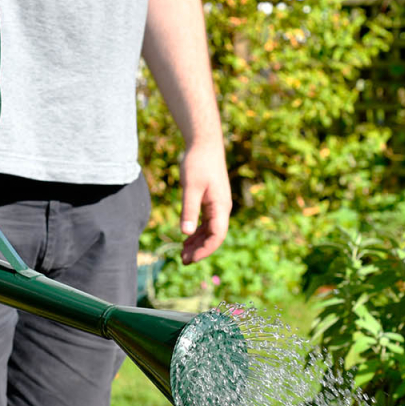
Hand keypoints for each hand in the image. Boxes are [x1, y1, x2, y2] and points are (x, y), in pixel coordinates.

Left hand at [180, 140, 230, 264]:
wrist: (204, 144)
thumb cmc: (198, 163)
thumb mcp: (191, 187)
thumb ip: (189, 210)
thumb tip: (185, 232)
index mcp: (221, 207)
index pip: (217, 236)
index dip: (205, 250)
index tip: (191, 258)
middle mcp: (222, 209)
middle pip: (213, 236)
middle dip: (199, 250)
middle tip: (183, 261)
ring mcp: (217, 205)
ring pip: (209, 230)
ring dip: (197, 242)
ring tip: (182, 253)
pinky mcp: (211, 201)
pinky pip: (206, 222)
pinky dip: (196, 232)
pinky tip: (186, 238)